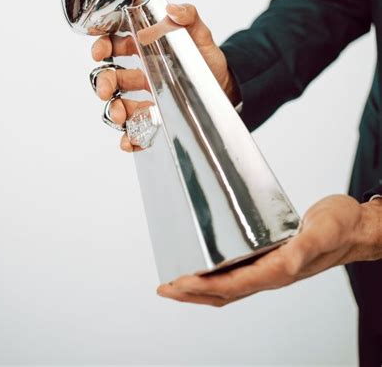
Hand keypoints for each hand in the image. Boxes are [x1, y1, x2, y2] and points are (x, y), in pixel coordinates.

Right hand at [90, 3, 240, 151]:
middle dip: (102, 82)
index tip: (99, 52)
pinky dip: (129, 137)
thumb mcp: (200, 33)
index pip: (115, 44)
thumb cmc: (207, 58)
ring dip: (113, 110)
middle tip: (105, 89)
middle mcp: (140, 73)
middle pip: (110, 76)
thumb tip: (173, 9)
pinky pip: (137, 129)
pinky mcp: (155, 118)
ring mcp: (145, 97)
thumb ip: (188, 16)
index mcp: (144, 48)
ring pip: (118, 104)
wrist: (227, 85)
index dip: (102, 46)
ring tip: (119, 115)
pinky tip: (129, 140)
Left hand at [156, 194, 381, 305]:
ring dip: (200, 287)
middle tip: (164, 288)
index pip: (231, 285)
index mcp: (278, 271)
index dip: (201, 286)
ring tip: (177, 282)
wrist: (356, 227)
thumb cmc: (342, 227)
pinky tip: (209, 262)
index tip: (177, 283)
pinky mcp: (272, 256)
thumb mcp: (323, 231)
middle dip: (191, 293)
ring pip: (228, 286)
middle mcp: (271, 274)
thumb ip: (305, 246)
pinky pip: (238, 272)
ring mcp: (271, 268)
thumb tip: (288, 261)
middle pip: (223, 293)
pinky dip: (217, 273)